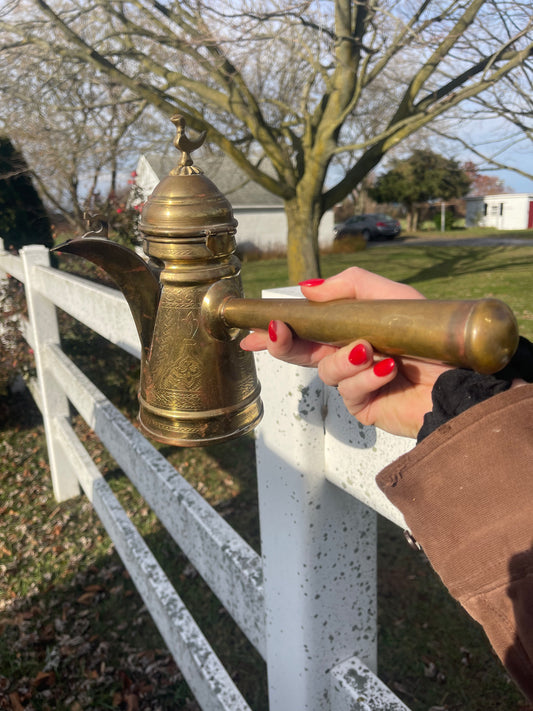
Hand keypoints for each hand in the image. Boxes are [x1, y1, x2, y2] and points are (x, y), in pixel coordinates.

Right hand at [240, 267, 450, 437]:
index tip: (249, 327)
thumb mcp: (391, 298)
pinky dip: (367, 377)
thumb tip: (307, 287)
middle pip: (303, 353)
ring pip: (326, 371)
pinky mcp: (364, 406)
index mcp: (350, 331)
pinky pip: (350, 390)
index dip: (278, 329)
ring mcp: (356, 383)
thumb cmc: (431, 335)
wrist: (462, 376)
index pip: (306, 330)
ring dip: (345, 359)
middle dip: (287, 343)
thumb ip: (351, 287)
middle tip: (278, 333)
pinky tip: (388, 369)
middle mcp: (348, 357)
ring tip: (370, 349)